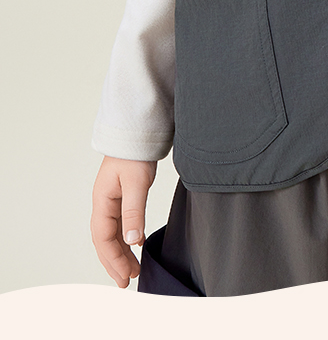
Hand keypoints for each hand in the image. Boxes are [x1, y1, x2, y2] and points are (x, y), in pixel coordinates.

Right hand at [91, 156, 156, 287]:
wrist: (137, 133)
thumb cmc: (134, 154)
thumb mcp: (137, 183)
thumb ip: (134, 211)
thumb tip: (131, 241)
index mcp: (102, 200)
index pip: (103, 237)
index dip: (113, 258)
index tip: (126, 275)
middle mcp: (103, 203)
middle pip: (105, 240)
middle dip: (114, 262)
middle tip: (127, 281)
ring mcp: (111, 200)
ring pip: (113, 234)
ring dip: (121, 253)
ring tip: (133, 270)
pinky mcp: (121, 197)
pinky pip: (120, 224)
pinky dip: (126, 238)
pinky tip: (136, 246)